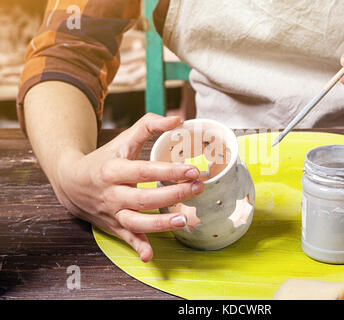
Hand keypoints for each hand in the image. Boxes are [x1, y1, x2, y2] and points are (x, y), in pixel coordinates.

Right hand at [53, 113, 203, 261]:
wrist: (71, 182)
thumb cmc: (103, 159)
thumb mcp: (122, 140)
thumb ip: (148, 126)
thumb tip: (177, 118)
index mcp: (114, 170)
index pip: (145, 171)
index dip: (169, 171)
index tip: (193, 170)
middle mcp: (112, 193)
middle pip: (144, 197)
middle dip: (174, 194)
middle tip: (199, 188)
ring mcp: (113, 212)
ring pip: (136, 221)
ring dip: (160, 223)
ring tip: (184, 220)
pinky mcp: (114, 226)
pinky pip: (126, 238)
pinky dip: (137, 247)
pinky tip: (150, 254)